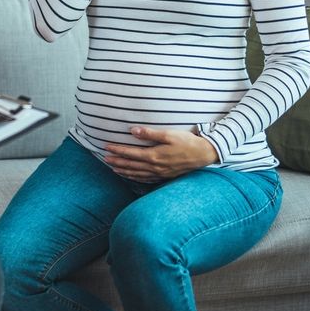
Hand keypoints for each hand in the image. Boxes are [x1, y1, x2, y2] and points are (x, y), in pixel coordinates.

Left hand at [103, 126, 217, 179]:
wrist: (204, 154)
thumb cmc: (187, 142)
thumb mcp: (169, 134)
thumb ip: (150, 133)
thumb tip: (132, 131)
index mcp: (154, 155)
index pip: (130, 153)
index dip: (117, 150)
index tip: (106, 147)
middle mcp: (155, 167)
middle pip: (131, 165)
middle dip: (117, 161)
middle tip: (105, 159)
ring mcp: (160, 173)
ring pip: (137, 174)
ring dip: (124, 171)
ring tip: (113, 168)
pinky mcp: (165, 176)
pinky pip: (146, 179)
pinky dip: (136, 178)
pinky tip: (131, 176)